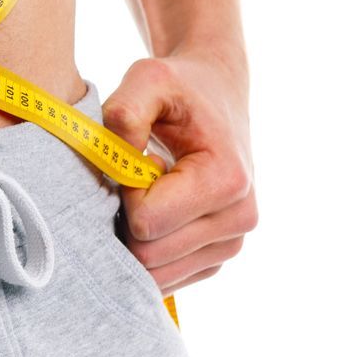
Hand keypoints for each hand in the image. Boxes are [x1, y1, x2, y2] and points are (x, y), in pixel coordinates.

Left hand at [100, 49, 255, 294]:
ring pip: (155, 273)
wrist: (216, 95)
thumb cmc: (179, 88)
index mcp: (226, 181)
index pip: (146, 222)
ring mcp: (231, 244)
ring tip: (147, 192)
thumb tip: (117, 153)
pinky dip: (148, 249)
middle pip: (149, 255)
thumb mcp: (149, 79)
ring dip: (135, 236)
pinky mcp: (217, 258)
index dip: (124, 193)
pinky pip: (165, 277)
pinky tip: (155, 210)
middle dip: (125, 219)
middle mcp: (239, 220)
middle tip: (133, 178)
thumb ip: (126, 111)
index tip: (135, 160)